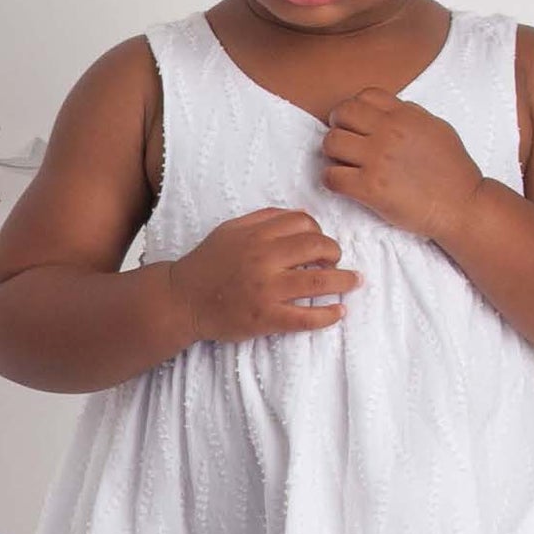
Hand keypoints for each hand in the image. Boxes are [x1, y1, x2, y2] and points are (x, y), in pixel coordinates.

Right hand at [166, 208, 359, 345]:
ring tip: (352, 283)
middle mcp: (264, 260)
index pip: (304, 223)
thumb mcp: (230, 230)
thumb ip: (263, 219)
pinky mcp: (265, 318)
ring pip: (319, 282)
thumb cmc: (207, 264)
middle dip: (335, 253)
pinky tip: (339, 312)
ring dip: (343, 281)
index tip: (320, 243)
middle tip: (337, 262)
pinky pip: (305, 317)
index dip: (319, 231)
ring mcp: (266, 291)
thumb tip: (300, 215)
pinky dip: (328, 315)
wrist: (181, 300)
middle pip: (317, 248)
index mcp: (257, 235)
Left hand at [320, 89, 482, 241]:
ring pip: (331, 142)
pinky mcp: (370, 187)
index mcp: (404, 115)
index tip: (357, 125)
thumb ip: (409, 115)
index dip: (355, 109)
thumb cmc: (451, 168)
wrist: (461, 204)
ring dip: (332, 154)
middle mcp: (388, 132)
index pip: (363, 96)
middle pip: (341, 113)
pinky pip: (331, 176)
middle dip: (338, 127)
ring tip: (345, 164)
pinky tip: (345, 184)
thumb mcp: (435, 128)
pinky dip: (332, 180)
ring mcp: (377, 159)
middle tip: (345, 144)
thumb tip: (386, 111)